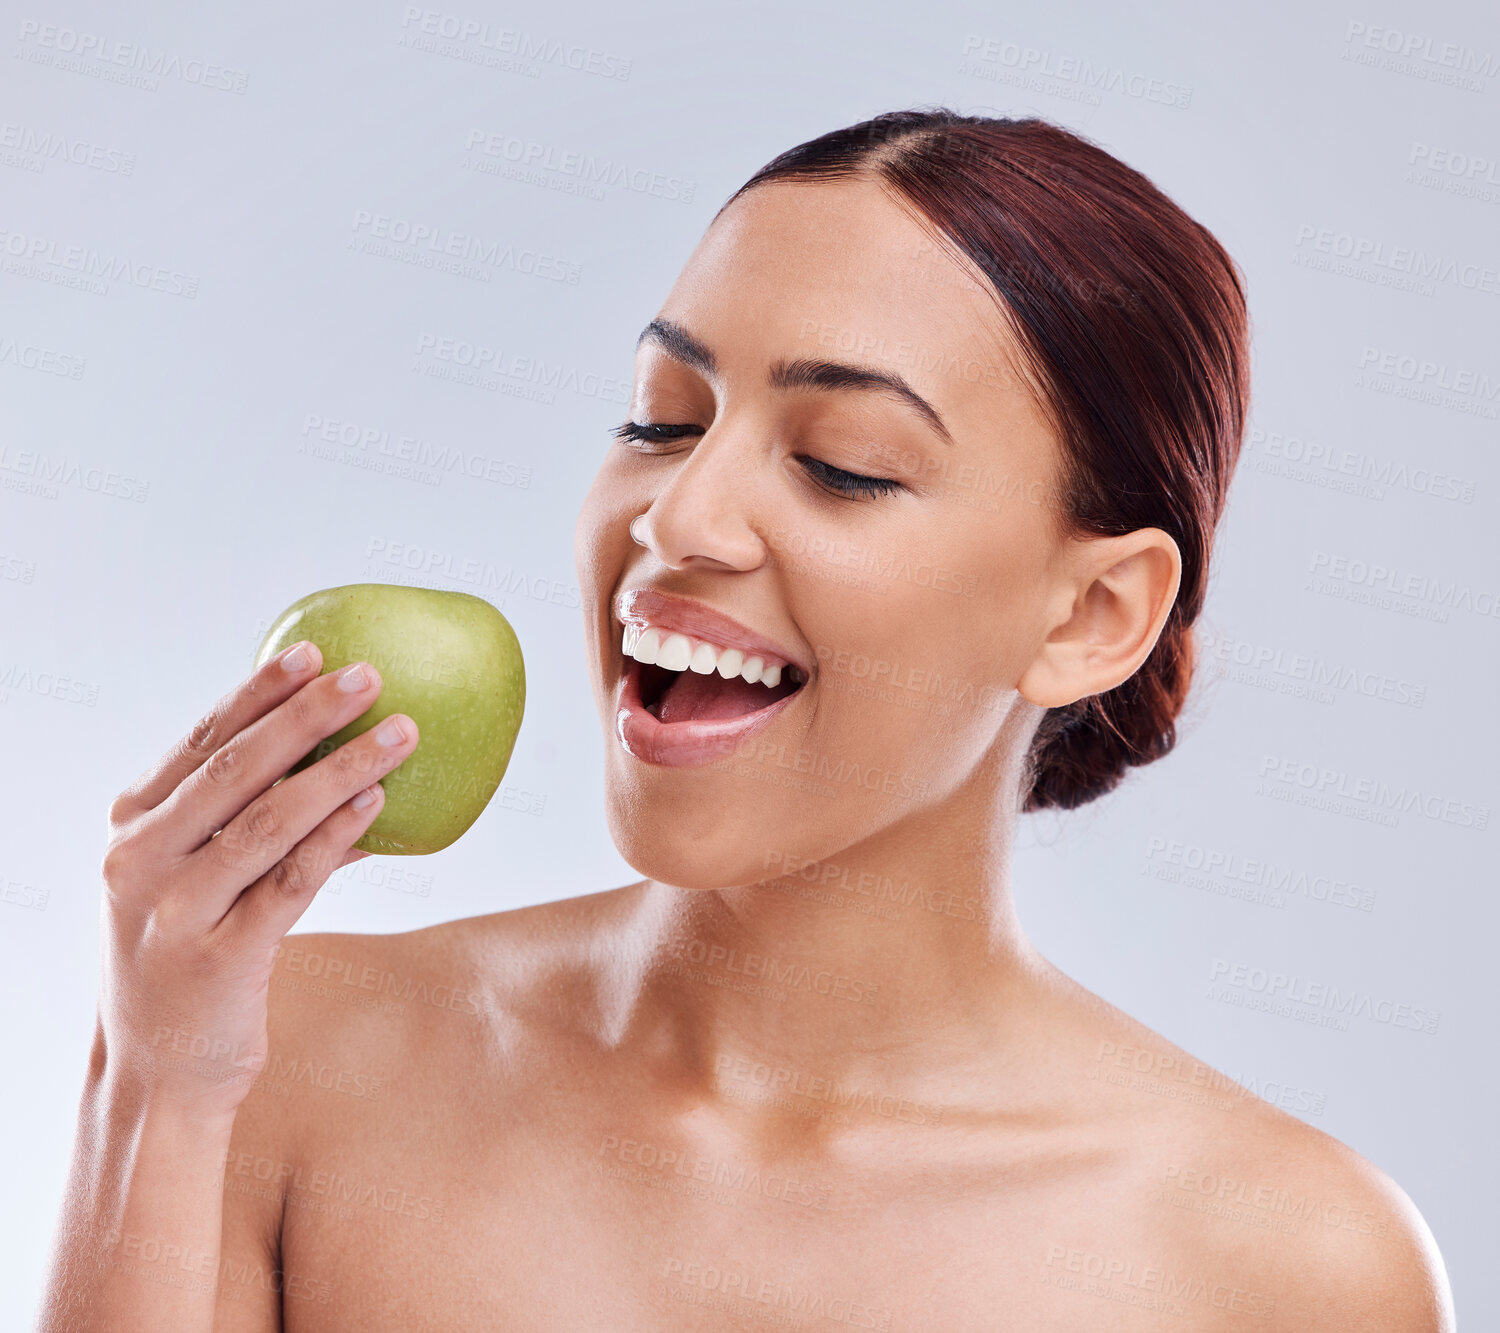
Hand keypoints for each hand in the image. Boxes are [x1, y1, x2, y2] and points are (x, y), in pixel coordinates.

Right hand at [94, 641, 418, 1119]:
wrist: (155, 1073)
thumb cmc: (191, 958)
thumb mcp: (198, 882)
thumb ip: (251, 825)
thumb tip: (352, 773)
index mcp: (132, 826)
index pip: (201, 741)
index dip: (259, 692)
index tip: (311, 650)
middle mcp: (141, 861)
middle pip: (236, 769)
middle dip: (307, 714)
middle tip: (368, 676)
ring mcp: (174, 911)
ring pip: (269, 821)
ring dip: (342, 770)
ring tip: (400, 735)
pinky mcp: (218, 959)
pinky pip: (290, 883)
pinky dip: (337, 838)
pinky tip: (378, 806)